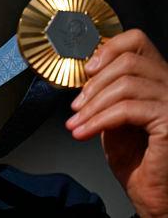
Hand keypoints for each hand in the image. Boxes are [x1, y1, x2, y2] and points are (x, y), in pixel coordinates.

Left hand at [66, 29, 167, 216]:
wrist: (153, 195)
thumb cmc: (135, 158)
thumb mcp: (114, 116)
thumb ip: (106, 91)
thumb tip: (85, 73)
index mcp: (158, 79)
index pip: (137, 40)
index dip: (108, 49)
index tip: (86, 71)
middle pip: (128, 61)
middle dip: (93, 84)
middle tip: (76, 106)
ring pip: (126, 84)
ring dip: (92, 105)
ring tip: (76, 122)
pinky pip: (128, 110)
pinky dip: (99, 120)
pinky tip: (84, 131)